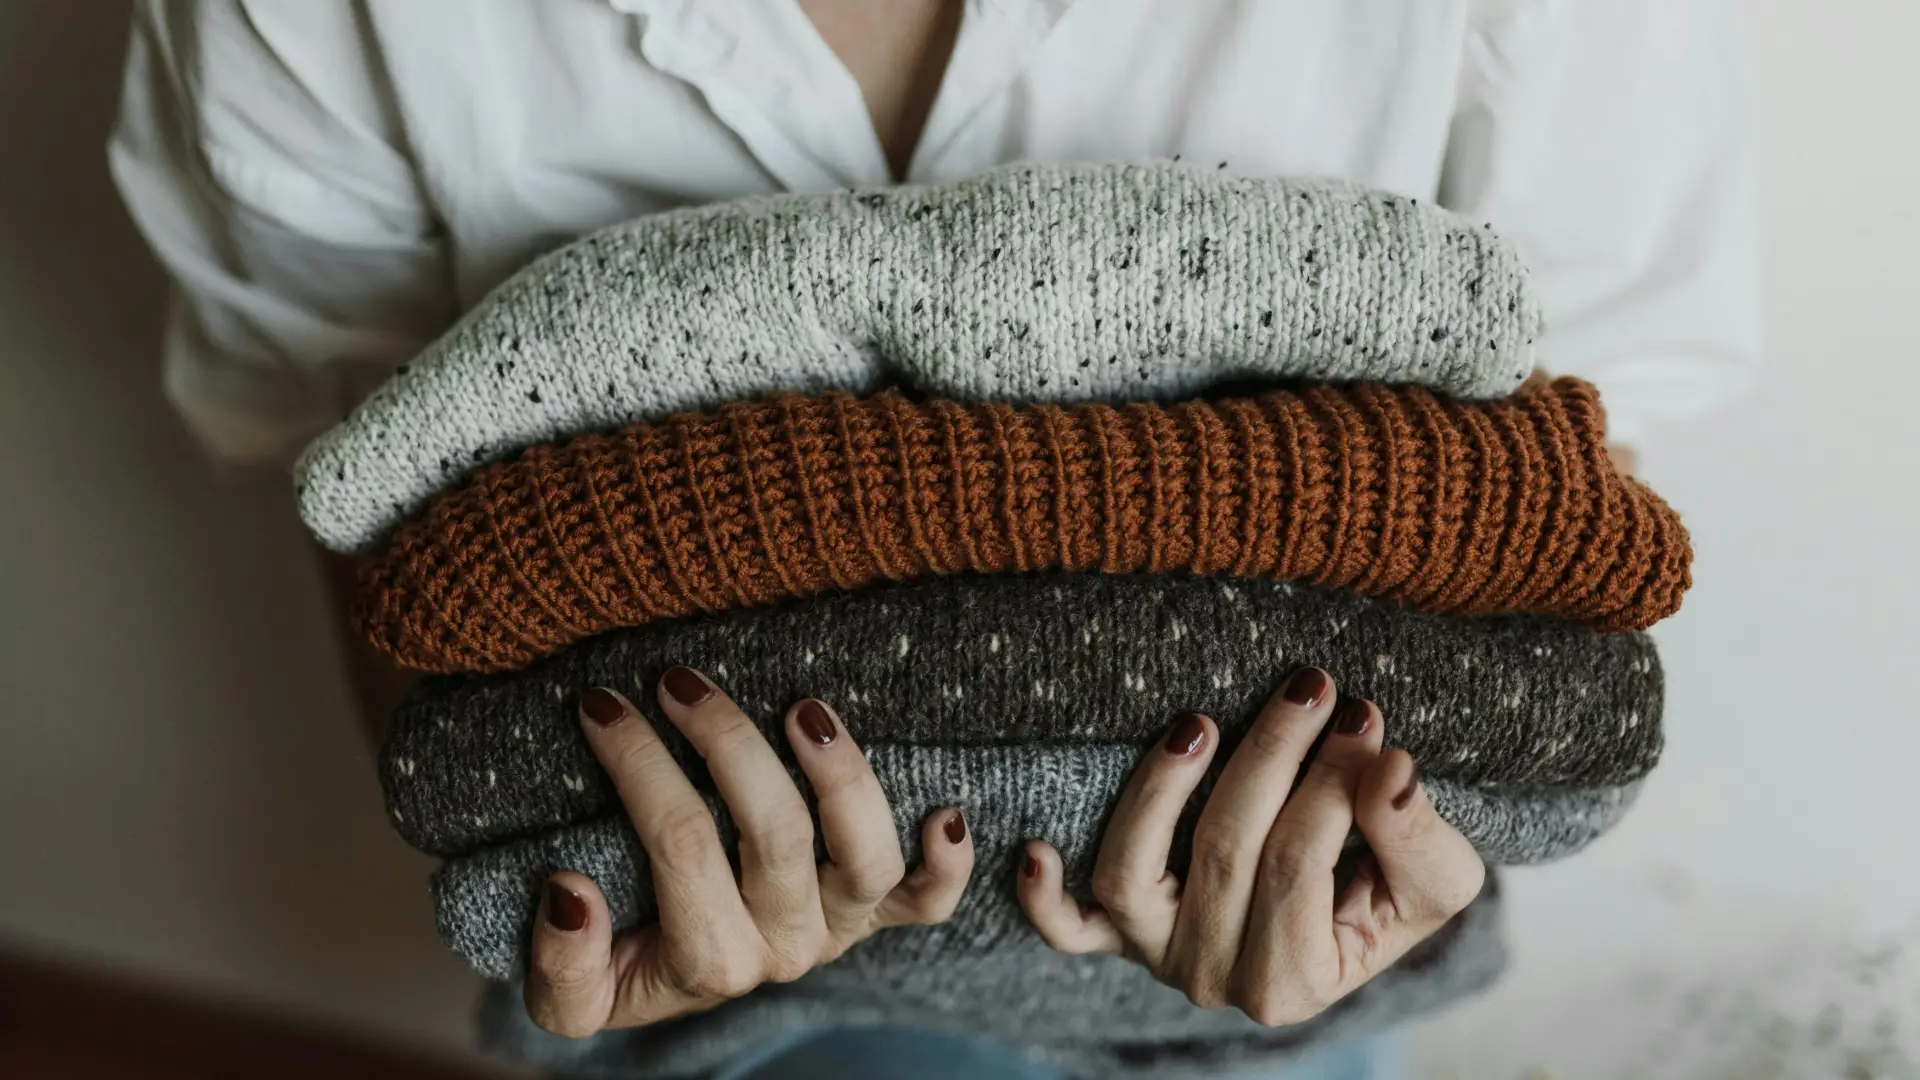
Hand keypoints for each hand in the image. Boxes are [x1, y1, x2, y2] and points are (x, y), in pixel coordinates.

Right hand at [525, 667, 974, 1035]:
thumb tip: (570, 892)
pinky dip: (947, 862)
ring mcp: (841, 925)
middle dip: (724, 742)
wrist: (669, 983)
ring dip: (840, 776)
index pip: (678, 843)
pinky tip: (946, 812)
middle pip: (773, 834)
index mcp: (708, 960)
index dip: (640, 765)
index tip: (603, 704)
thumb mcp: (570, 995)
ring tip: (800, 708)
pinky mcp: (880, 910)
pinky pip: (930, 899)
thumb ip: (560, 965)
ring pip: (864, 856)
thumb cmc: (619, 962)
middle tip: (678, 680)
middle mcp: (785, 945)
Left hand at [1016, 667, 1484, 1026]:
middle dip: (1272, 758)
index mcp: (1294, 984)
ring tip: (1199, 722)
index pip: (1298, 864)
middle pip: (1223, 852)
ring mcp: (1154, 954)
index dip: (1331, 783)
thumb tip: (1389, 768)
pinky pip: (1065, 926)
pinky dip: (1044, 895)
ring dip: (1160, 790)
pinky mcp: (1113, 930)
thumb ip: (1416, 833)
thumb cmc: (1388, 887)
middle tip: (1311, 686)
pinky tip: (1035, 847)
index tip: (1362, 712)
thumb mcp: (1435, 877)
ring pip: (1130, 874)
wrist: (1346, 910)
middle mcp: (1214, 979)